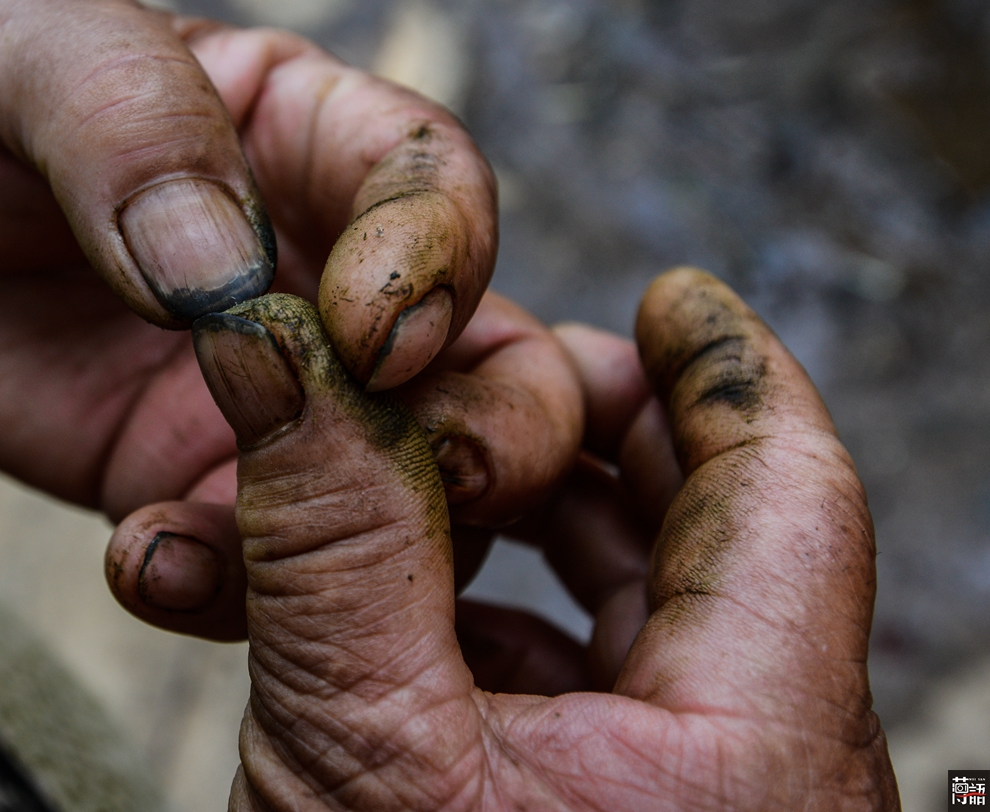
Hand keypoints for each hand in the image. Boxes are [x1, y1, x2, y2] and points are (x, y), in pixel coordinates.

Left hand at [0, 0, 495, 518]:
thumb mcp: (27, 47)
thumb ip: (132, 123)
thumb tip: (219, 272)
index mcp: (314, 139)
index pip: (437, 189)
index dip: (436, 257)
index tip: (363, 325)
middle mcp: (329, 276)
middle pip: (494, 360)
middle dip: (498, 425)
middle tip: (445, 472)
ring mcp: (286, 402)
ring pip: (412, 491)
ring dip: (366, 537)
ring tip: (233, 534)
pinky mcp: (209, 492)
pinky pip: (271, 569)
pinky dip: (236, 589)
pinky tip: (148, 562)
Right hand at [172, 269, 897, 809]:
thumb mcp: (361, 753)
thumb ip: (326, 533)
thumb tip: (270, 341)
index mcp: (755, 750)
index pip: (784, 487)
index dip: (723, 366)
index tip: (671, 294)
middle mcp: (744, 772)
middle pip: (688, 533)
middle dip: (565, 438)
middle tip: (466, 378)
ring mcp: (669, 808)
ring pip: (605, 610)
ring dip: (480, 534)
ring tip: (364, 484)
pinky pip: (549, 692)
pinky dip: (455, 629)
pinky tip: (353, 611)